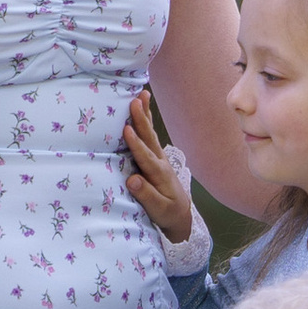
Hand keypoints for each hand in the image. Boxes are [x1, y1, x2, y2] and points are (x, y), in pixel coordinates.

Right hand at [122, 91, 195, 244]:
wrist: (180, 214)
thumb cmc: (167, 213)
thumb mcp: (158, 209)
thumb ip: (146, 195)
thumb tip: (132, 179)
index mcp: (159, 174)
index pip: (145, 156)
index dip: (135, 144)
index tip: (126, 129)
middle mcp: (160, 162)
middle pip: (150, 137)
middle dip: (141, 119)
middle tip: (135, 100)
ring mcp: (159, 157)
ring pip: (150, 132)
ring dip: (144, 114)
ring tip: (141, 95)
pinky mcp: (155, 157)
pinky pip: (149, 135)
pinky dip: (145, 120)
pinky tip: (141, 108)